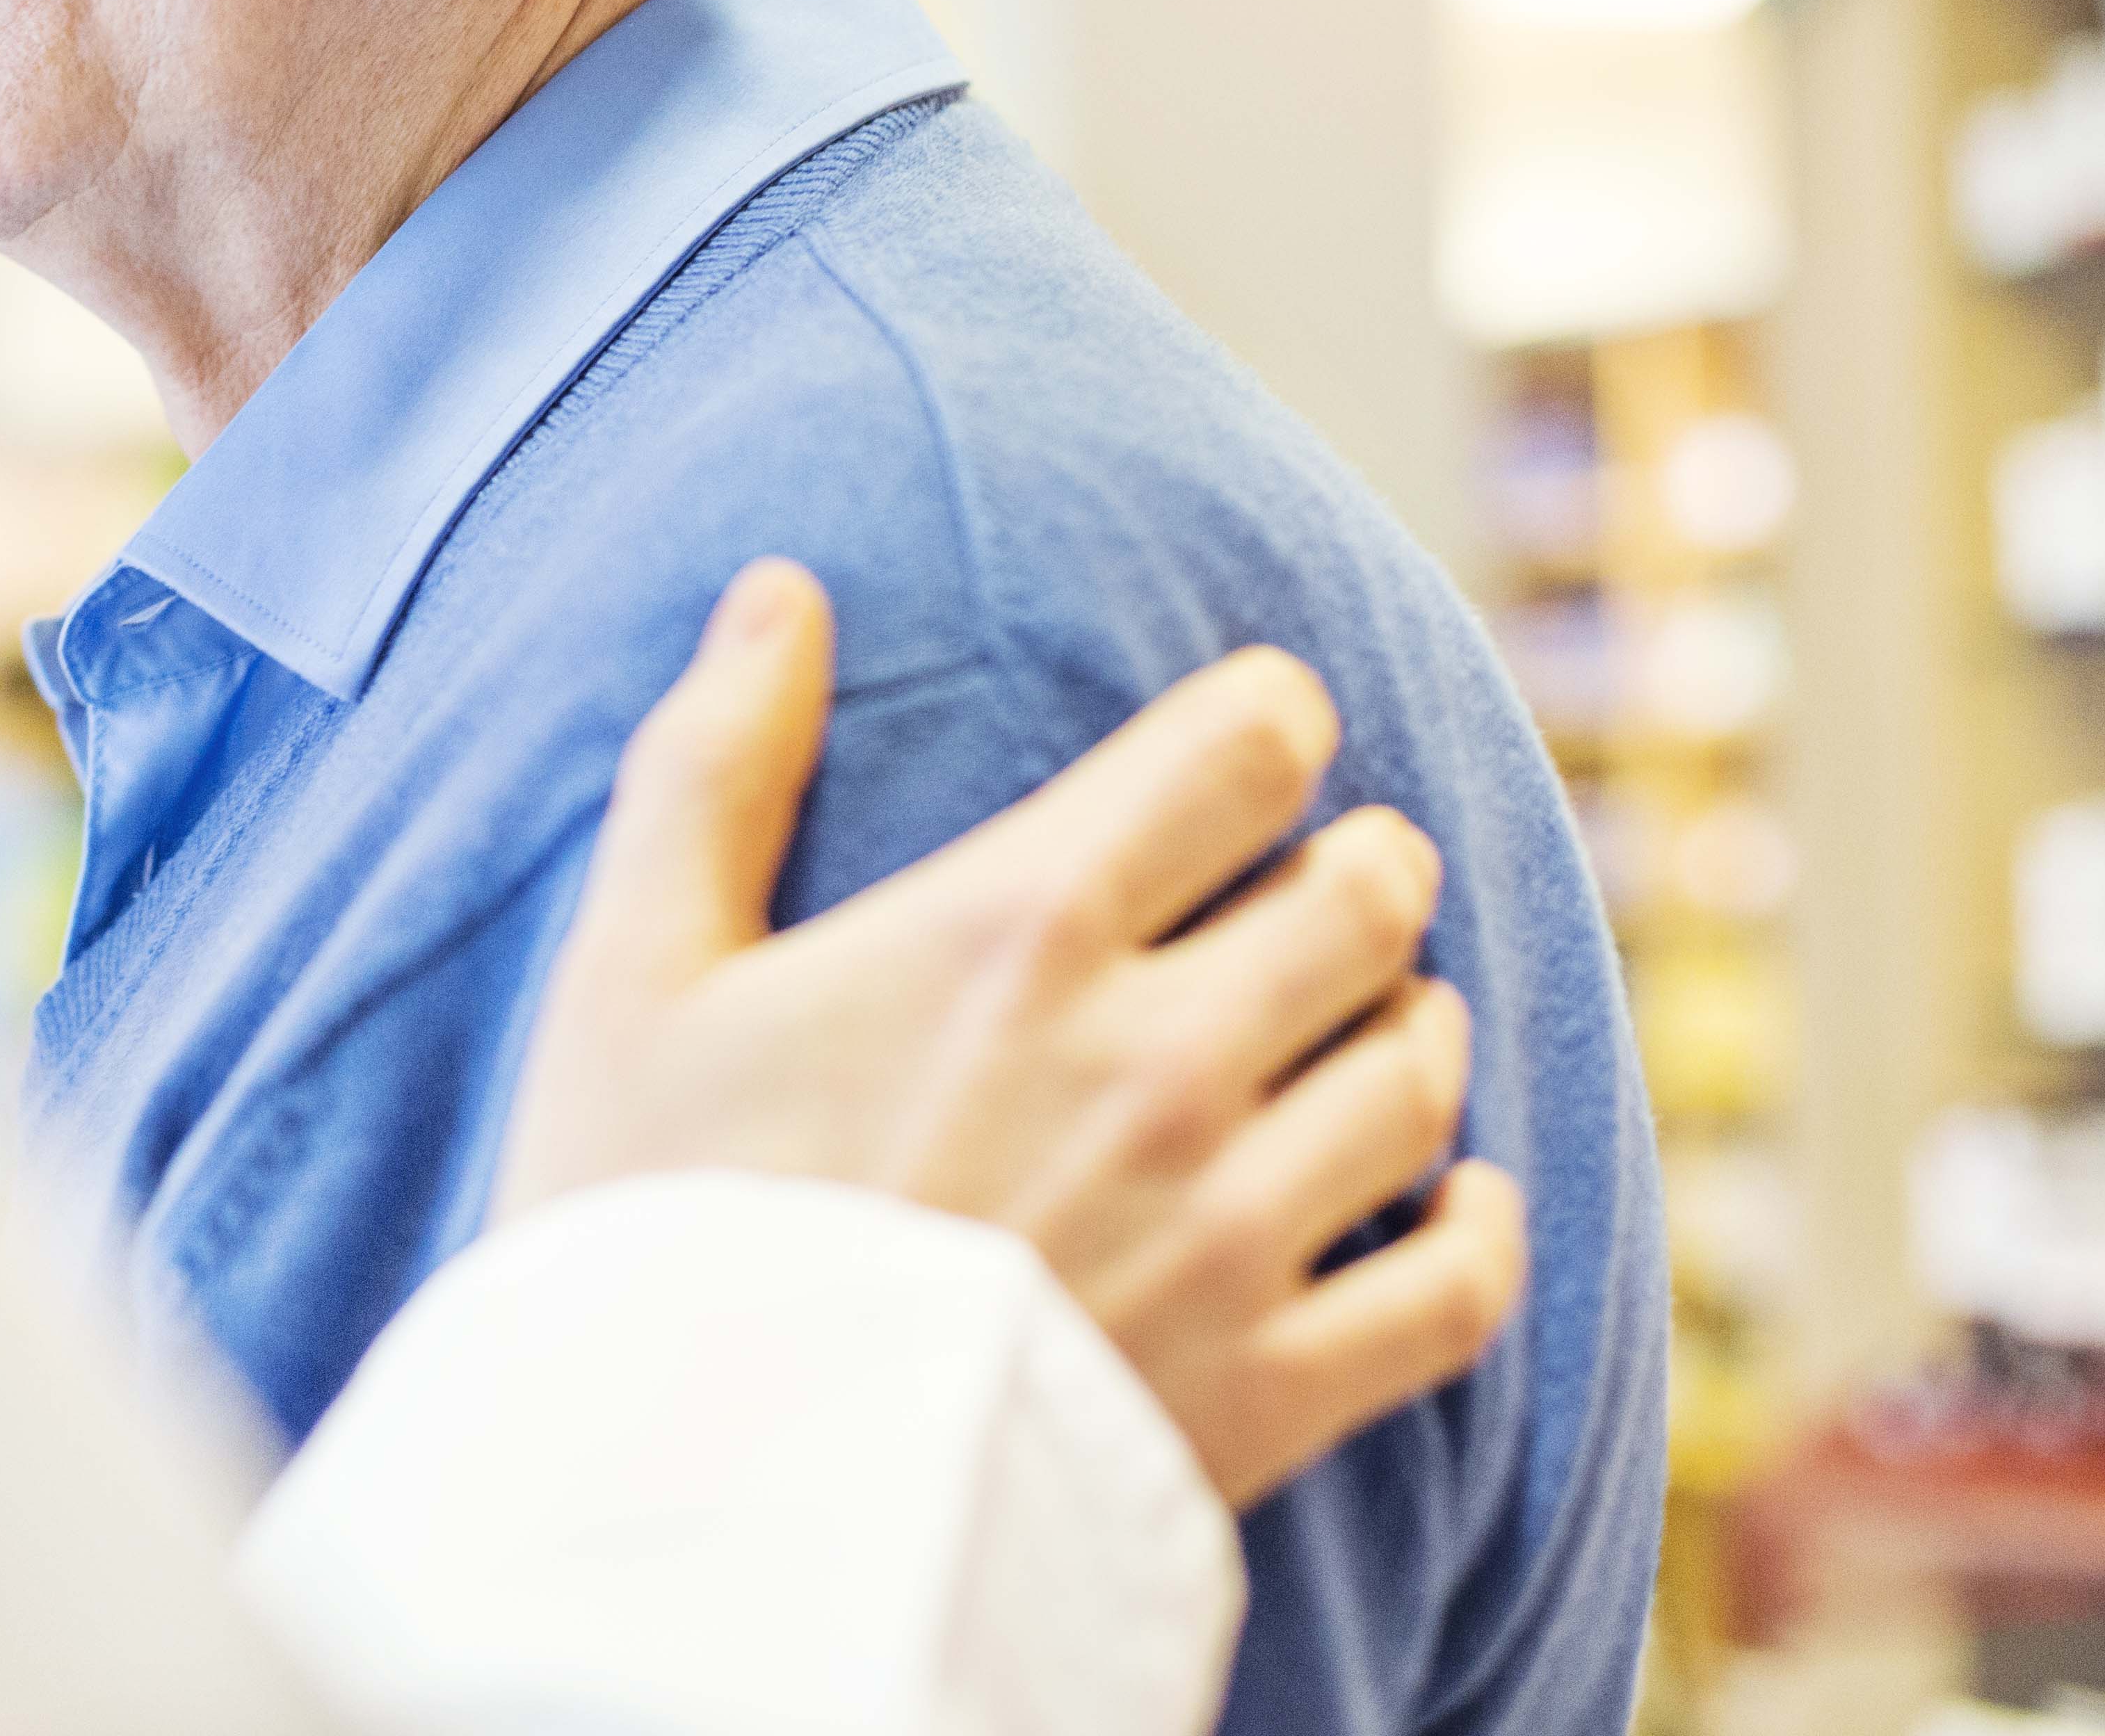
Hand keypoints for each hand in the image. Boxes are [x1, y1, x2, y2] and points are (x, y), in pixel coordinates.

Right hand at [496, 558, 1529, 1507]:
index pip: (1244, 750)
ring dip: (1408, 1029)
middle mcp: (1157, 1060)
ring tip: (1359, 1032)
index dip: (1269, 718)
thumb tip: (781, 592)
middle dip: (1359, 864)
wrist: (695, 1511)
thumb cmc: (643, 1222)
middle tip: (1319, 879)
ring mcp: (1229, 1230)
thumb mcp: (630, 971)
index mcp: (1018, 933)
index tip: (1249, 742)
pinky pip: (1456, 1289)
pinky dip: (1474, 1229)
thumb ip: (712, 763)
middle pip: (1368, 895)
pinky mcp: (1267, 1391)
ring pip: (1421, 1072)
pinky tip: (1443, 1203)